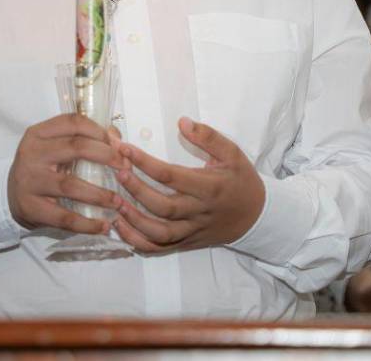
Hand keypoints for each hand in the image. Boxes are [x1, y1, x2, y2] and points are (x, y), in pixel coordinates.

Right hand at [7, 113, 125, 233]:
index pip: (73, 122)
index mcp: (38, 133)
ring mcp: (29, 181)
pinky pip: (63, 217)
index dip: (100, 131)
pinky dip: (87, 223)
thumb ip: (82, 138)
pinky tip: (103, 226)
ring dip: (100, 194)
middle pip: (76, 148)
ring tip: (118, 201)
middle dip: (107, 156)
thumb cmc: (40, 169)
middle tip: (125, 168)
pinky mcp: (30, 208)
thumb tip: (117, 139)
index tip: (118, 145)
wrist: (10, 197)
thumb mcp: (54, 147)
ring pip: (71, 185)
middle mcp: (31, 153)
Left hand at [111, 117, 264, 252]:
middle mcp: (199, 212)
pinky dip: (137, 242)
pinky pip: (159, 249)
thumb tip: (182, 122)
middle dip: (136, 190)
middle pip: (162, 206)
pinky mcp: (186, 244)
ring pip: (159, 233)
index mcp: (209, 188)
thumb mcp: (232, 153)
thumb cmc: (242, 182)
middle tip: (117, 172)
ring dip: (133, 220)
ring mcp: (192, 231)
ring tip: (114, 202)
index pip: (171, 176)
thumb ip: (208, 137)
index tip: (125, 149)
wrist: (256, 218)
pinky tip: (120, 228)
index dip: (145, 163)